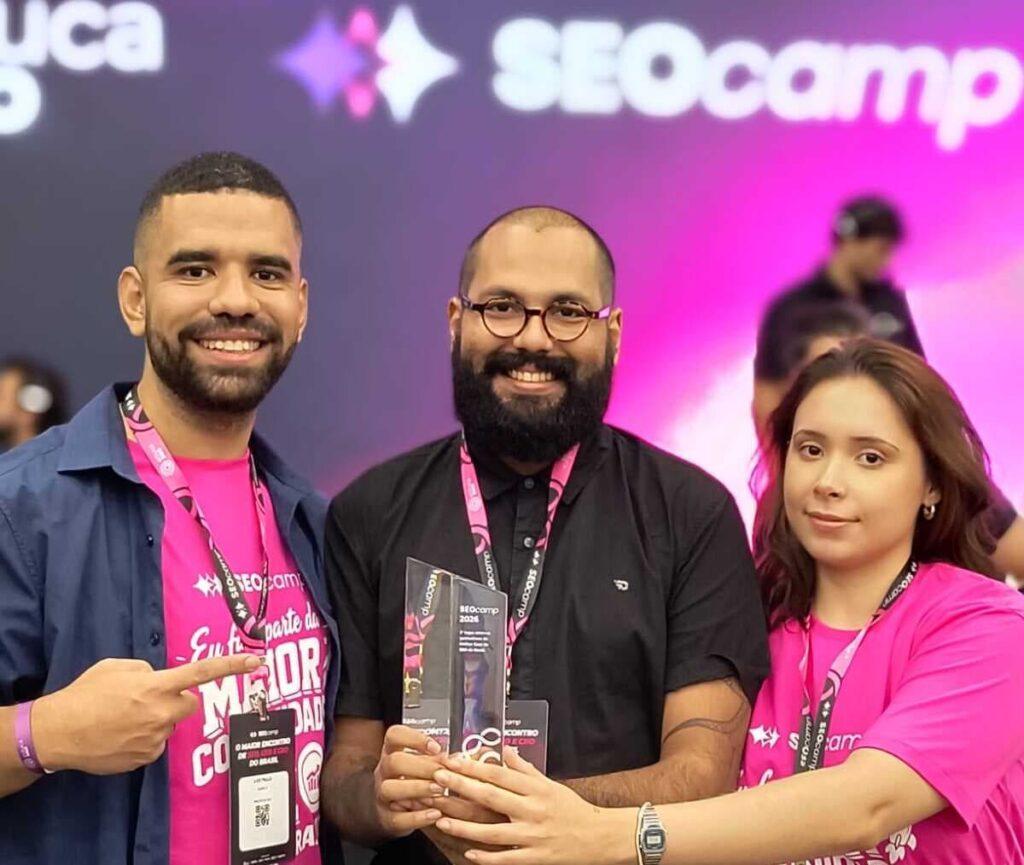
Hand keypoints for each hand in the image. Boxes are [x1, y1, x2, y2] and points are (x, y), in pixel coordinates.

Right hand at [31, 654, 261, 774]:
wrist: (58, 733)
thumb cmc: (84, 694)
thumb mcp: (115, 667)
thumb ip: (145, 670)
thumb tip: (158, 679)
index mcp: (155, 686)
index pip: (201, 673)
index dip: (231, 665)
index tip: (256, 661)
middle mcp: (161, 713)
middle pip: (190, 704)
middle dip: (177, 700)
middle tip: (149, 699)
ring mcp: (154, 738)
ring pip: (169, 725)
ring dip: (157, 720)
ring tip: (123, 719)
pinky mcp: (145, 758)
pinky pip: (156, 745)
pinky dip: (144, 739)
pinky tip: (120, 736)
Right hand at [372, 725, 445, 837]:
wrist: (391, 811)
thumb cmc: (411, 781)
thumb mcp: (421, 766)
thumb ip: (437, 761)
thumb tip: (458, 758)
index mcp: (393, 751)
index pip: (395, 735)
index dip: (415, 738)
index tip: (436, 747)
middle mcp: (384, 771)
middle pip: (394, 761)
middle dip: (421, 766)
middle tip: (442, 773)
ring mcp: (382, 795)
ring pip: (390, 788)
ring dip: (417, 788)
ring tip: (440, 791)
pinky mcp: (387, 818)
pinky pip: (398, 818)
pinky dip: (418, 817)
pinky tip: (436, 814)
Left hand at [432, 748, 630, 864]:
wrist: (599, 837)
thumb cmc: (573, 809)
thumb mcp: (551, 784)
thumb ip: (525, 769)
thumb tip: (505, 751)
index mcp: (535, 789)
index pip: (499, 775)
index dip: (474, 767)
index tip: (453, 760)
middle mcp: (532, 810)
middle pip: (491, 797)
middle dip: (462, 786)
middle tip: (439, 778)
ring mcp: (532, 835)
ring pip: (493, 832)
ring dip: (465, 827)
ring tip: (442, 820)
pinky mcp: (535, 857)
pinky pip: (506, 858)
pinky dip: (487, 857)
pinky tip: (469, 853)